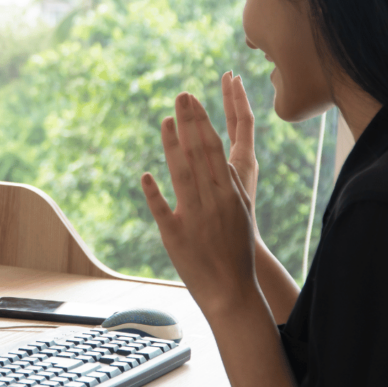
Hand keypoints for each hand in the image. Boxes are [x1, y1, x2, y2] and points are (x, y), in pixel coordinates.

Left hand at [141, 92, 257, 307]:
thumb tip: (220, 157)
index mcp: (229, 193)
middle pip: (198, 154)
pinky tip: (145, 174)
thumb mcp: (241, 213)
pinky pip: (163, 210)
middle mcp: (212, 201)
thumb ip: (231, 185)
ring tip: (164, 121)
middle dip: (188, 122)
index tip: (192, 101)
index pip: (214, 149)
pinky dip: (154, 192)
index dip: (202, 122)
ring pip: (181, 175)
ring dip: (171, 146)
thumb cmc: (236, 250)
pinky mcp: (176, 236)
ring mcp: (194, 218)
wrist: (232, 291)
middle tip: (180, 95)